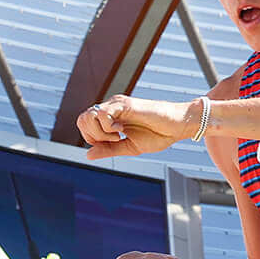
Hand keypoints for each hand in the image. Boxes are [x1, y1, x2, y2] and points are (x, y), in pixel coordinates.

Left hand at [78, 95, 197, 160]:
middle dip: (92, 136)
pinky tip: (122, 130)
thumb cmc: (158, 135)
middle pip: (82, 119)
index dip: (91, 138)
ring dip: (100, 132)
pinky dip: (107, 127)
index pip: (84, 124)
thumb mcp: (129, 147)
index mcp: (111, 117)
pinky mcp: (124, 104)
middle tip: (113, 140)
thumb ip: (108, 149)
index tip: (111, 144)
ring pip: (89, 116)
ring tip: (119, 136)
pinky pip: (102, 114)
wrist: (177, 127)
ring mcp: (117, 104)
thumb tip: (87, 155)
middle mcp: (111, 108)